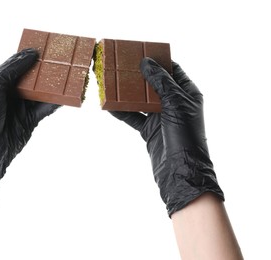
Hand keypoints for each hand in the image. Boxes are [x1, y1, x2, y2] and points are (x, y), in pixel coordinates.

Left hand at [0, 49, 59, 210]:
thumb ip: (12, 69)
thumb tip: (31, 54)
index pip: (17, 64)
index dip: (30, 56)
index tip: (46, 47)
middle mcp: (11, 92)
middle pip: (32, 77)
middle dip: (45, 69)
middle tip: (61, 59)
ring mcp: (21, 106)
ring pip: (41, 91)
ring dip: (53, 85)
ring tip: (68, 74)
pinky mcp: (30, 120)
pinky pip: (46, 108)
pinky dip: (57, 102)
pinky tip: (67, 95)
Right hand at [110, 57, 223, 216]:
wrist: (180, 171)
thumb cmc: (185, 135)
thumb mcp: (175, 103)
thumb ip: (161, 82)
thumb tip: (147, 63)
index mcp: (188, 93)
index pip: (172, 70)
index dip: (158, 61)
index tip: (140, 52)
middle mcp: (174, 103)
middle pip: (154, 84)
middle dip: (139, 75)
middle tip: (122, 65)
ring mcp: (161, 117)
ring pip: (141, 100)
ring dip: (128, 93)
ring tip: (112, 82)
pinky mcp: (149, 130)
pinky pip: (133, 117)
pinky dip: (122, 112)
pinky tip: (109, 105)